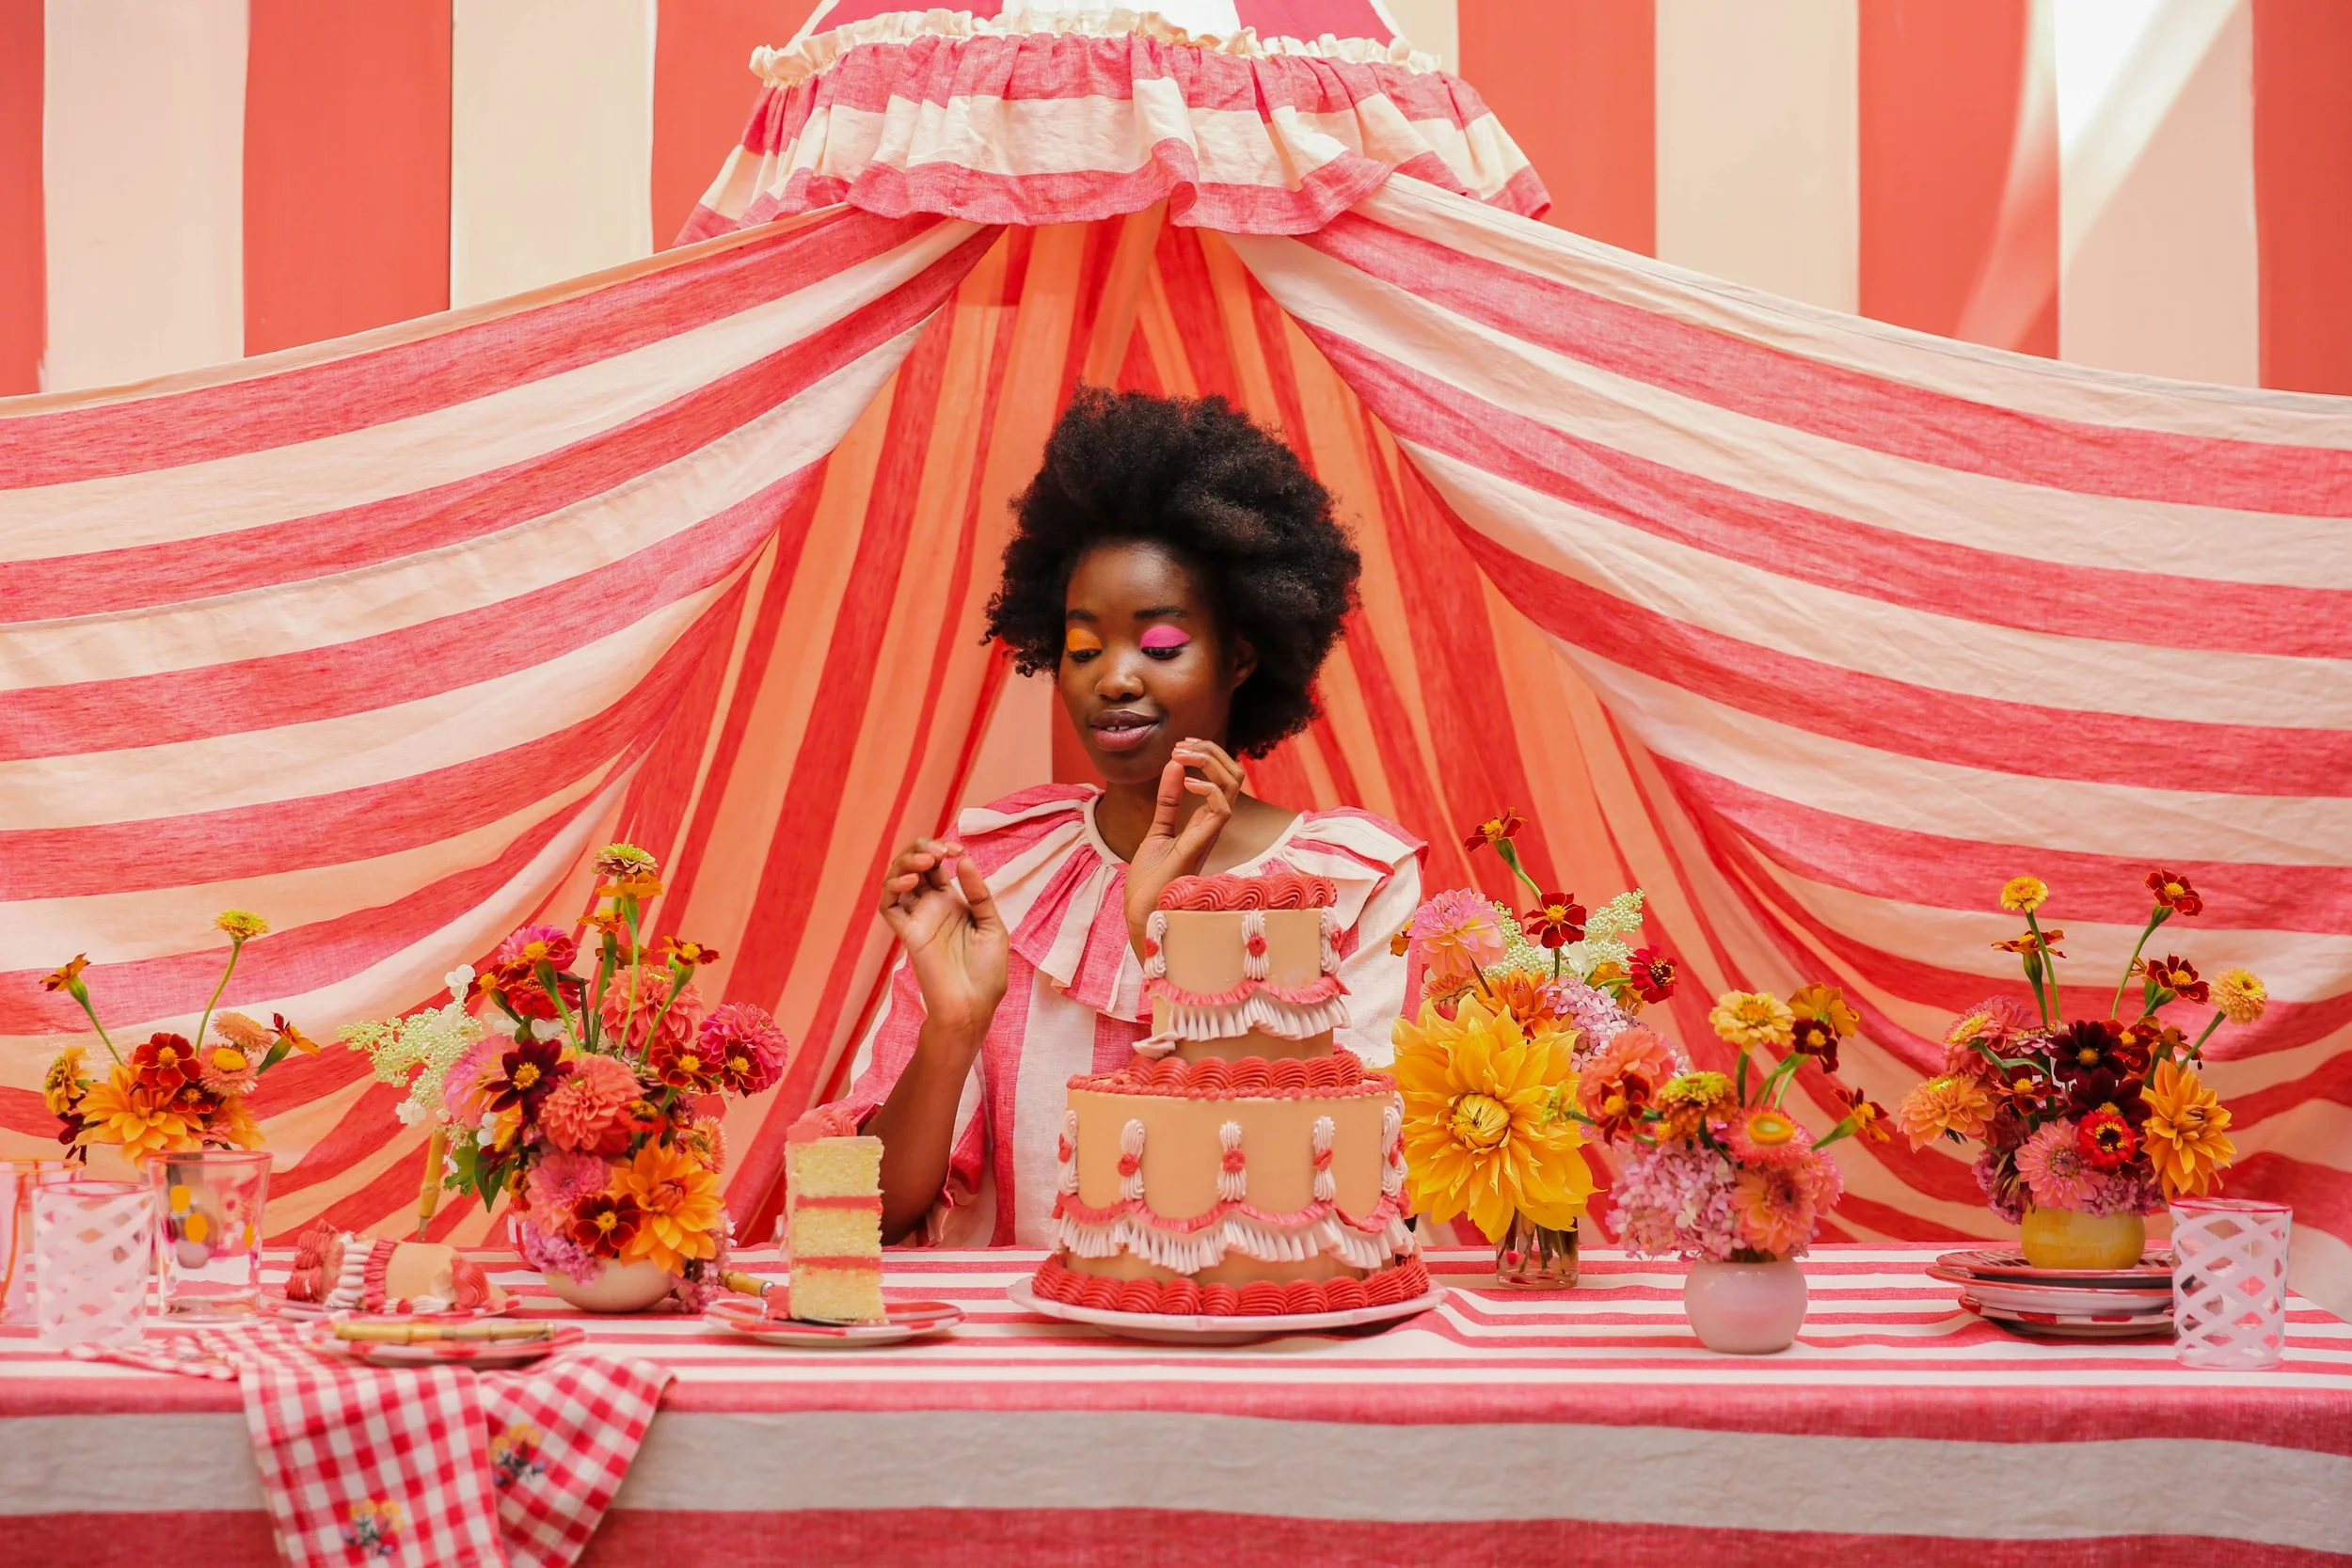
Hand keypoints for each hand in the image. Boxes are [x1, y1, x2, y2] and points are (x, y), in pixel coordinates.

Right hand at [878, 838, 1009, 1038]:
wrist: (973, 1006)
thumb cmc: (987, 972)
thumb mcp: (993, 926)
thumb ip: (979, 894)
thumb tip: (965, 860)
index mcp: (951, 902)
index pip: (936, 865)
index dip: (941, 849)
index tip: (958, 849)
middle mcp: (930, 907)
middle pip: (913, 866)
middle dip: (922, 849)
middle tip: (939, 852)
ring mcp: (917, 919)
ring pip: (896, 880)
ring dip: (906, 862)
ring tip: (926, 861)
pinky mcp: (907, 933)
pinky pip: (889, 906)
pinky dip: (892, 888)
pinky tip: (909, 881)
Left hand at [1123, 738, 1245, 952]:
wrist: (1142, 912)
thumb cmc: (1151, 880)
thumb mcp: (1157, 830)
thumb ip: (1167, 802)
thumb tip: (1172, 766)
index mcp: (1206, 823)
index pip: (1224, 779)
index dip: (1207, 756)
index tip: (1180, 747)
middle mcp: (1213, 827)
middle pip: (1234, 776)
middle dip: (1212, 751)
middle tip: (1182, 745)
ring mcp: (1210, 836)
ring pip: (1233, 786)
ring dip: (1209, 762)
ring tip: (1182, 756)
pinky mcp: (1200, 846)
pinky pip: (1223, 811)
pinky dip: (1209, 789)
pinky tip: (1187, 784)